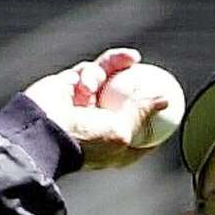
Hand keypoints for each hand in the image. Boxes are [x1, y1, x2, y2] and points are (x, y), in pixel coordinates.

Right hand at [23, 47, 171, 169]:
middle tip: (153, 73)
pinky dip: (94, 70)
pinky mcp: (71, 85)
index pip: (143, 132)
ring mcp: (85, 104)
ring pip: (110, 79)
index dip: (157, 120)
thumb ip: (142, 114)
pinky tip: (92, 75)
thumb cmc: (84, 138)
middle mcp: (100, 125)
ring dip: (110, 72)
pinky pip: (91, 69)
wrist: (44, 127)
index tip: (171, 106)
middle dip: (138, 87)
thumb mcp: (121, 131)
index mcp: (115, 145)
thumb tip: (166, 99)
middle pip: (128, 101)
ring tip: (116, 69)